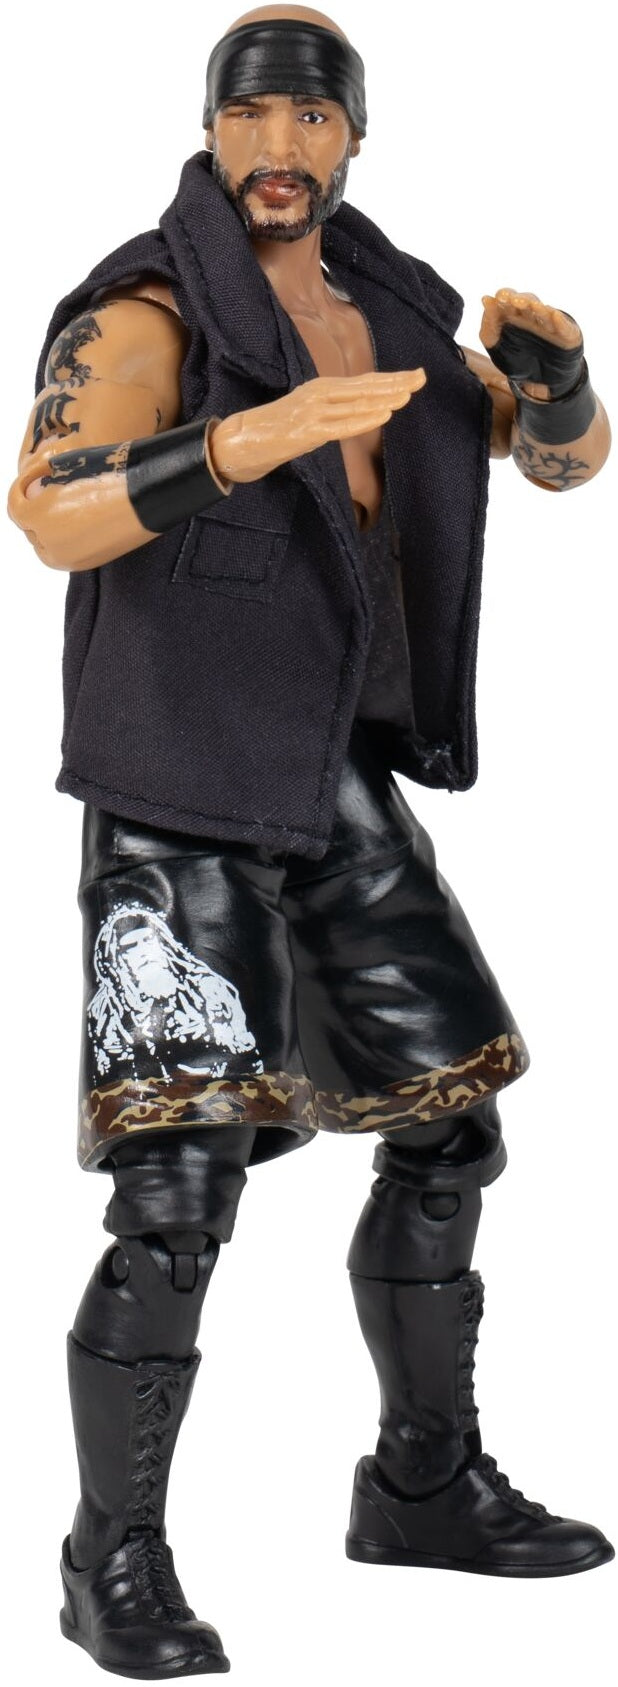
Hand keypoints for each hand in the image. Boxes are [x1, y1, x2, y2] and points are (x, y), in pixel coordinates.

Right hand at [207, 369, 425, 484]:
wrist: (240, 442)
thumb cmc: (275, 431)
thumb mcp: (309, 417)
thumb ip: (332, 412)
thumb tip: (359, 413)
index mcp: (321, 388)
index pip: (362, 382)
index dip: (390, 379)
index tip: (415, 376)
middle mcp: (319, 393)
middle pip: (365, 387)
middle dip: (395, 383)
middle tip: (422, 377)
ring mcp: (313, 411)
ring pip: (357, 403)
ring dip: (385, 398)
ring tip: (409, 393)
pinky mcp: (307, 432)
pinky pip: (343, 425)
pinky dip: (366, 419)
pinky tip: (385, 415)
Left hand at [480, 289, 582, 398]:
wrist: (539, 382)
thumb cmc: (517, 359)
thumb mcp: (495, 345)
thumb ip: (489, 325)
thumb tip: (486, 299)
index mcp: (515, 315)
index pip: (509, 299)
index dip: (503, 296)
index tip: (495, 299)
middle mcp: (532, 316)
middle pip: (527, 301)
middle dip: (519, 298)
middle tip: (510, 299)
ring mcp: (550, 324)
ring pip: (544, 311)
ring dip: (537, 307)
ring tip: (529, 305)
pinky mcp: (566, 334)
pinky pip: (564, 326)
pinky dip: (560, 321)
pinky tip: (554, 315)